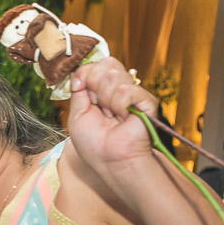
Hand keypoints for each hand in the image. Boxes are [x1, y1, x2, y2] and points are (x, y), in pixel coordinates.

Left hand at [68, 58, 159, 178]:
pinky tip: (122, 118)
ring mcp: (133, 94)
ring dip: (105, 99)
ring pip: (114, 75)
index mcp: (102, 91)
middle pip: (106, 64)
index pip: (95, 65)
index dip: (85, 74)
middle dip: (95, 85)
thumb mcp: (76, 114)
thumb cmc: (93, 144)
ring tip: (111, 117)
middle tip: (99, 107)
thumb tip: (78, 73)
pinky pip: (127, 90)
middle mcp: (119, 89)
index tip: (80, 89)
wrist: (110, 160)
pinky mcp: (146, 101)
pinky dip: (119, 105)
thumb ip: (77, 91)